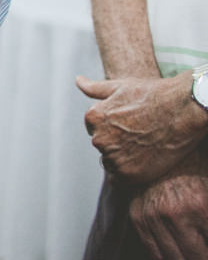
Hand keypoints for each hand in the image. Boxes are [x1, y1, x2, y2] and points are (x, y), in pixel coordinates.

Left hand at [77, 72, 207, 183]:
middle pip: (103, 145)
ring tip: (144, 147)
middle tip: (139, 135)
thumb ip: (94, 88)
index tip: (130, 123)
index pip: (95, 128)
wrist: (181, 111)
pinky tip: (144, 161)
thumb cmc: (151, 95)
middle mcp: (98, 139)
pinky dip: (129, 172)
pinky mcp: (129, 174)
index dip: (113, 126)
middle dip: (116, 141)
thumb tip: (78, 81)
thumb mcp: (119, 86)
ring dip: (122, 157)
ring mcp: (113, 158)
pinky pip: (120, 178)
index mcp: (93, 118)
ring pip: (111, 162)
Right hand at [129, 152, 207, 259]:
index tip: (207, 240)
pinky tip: (173, 240)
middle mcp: (175, 214)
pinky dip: (166, 252)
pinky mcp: (137, 216)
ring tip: (190, 245)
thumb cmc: (193, 168)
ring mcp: (153, 216)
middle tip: (202, 247)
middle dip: (203, 256)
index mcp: (201, 207)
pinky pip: (153, 251)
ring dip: (185, 257)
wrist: (159, 149)